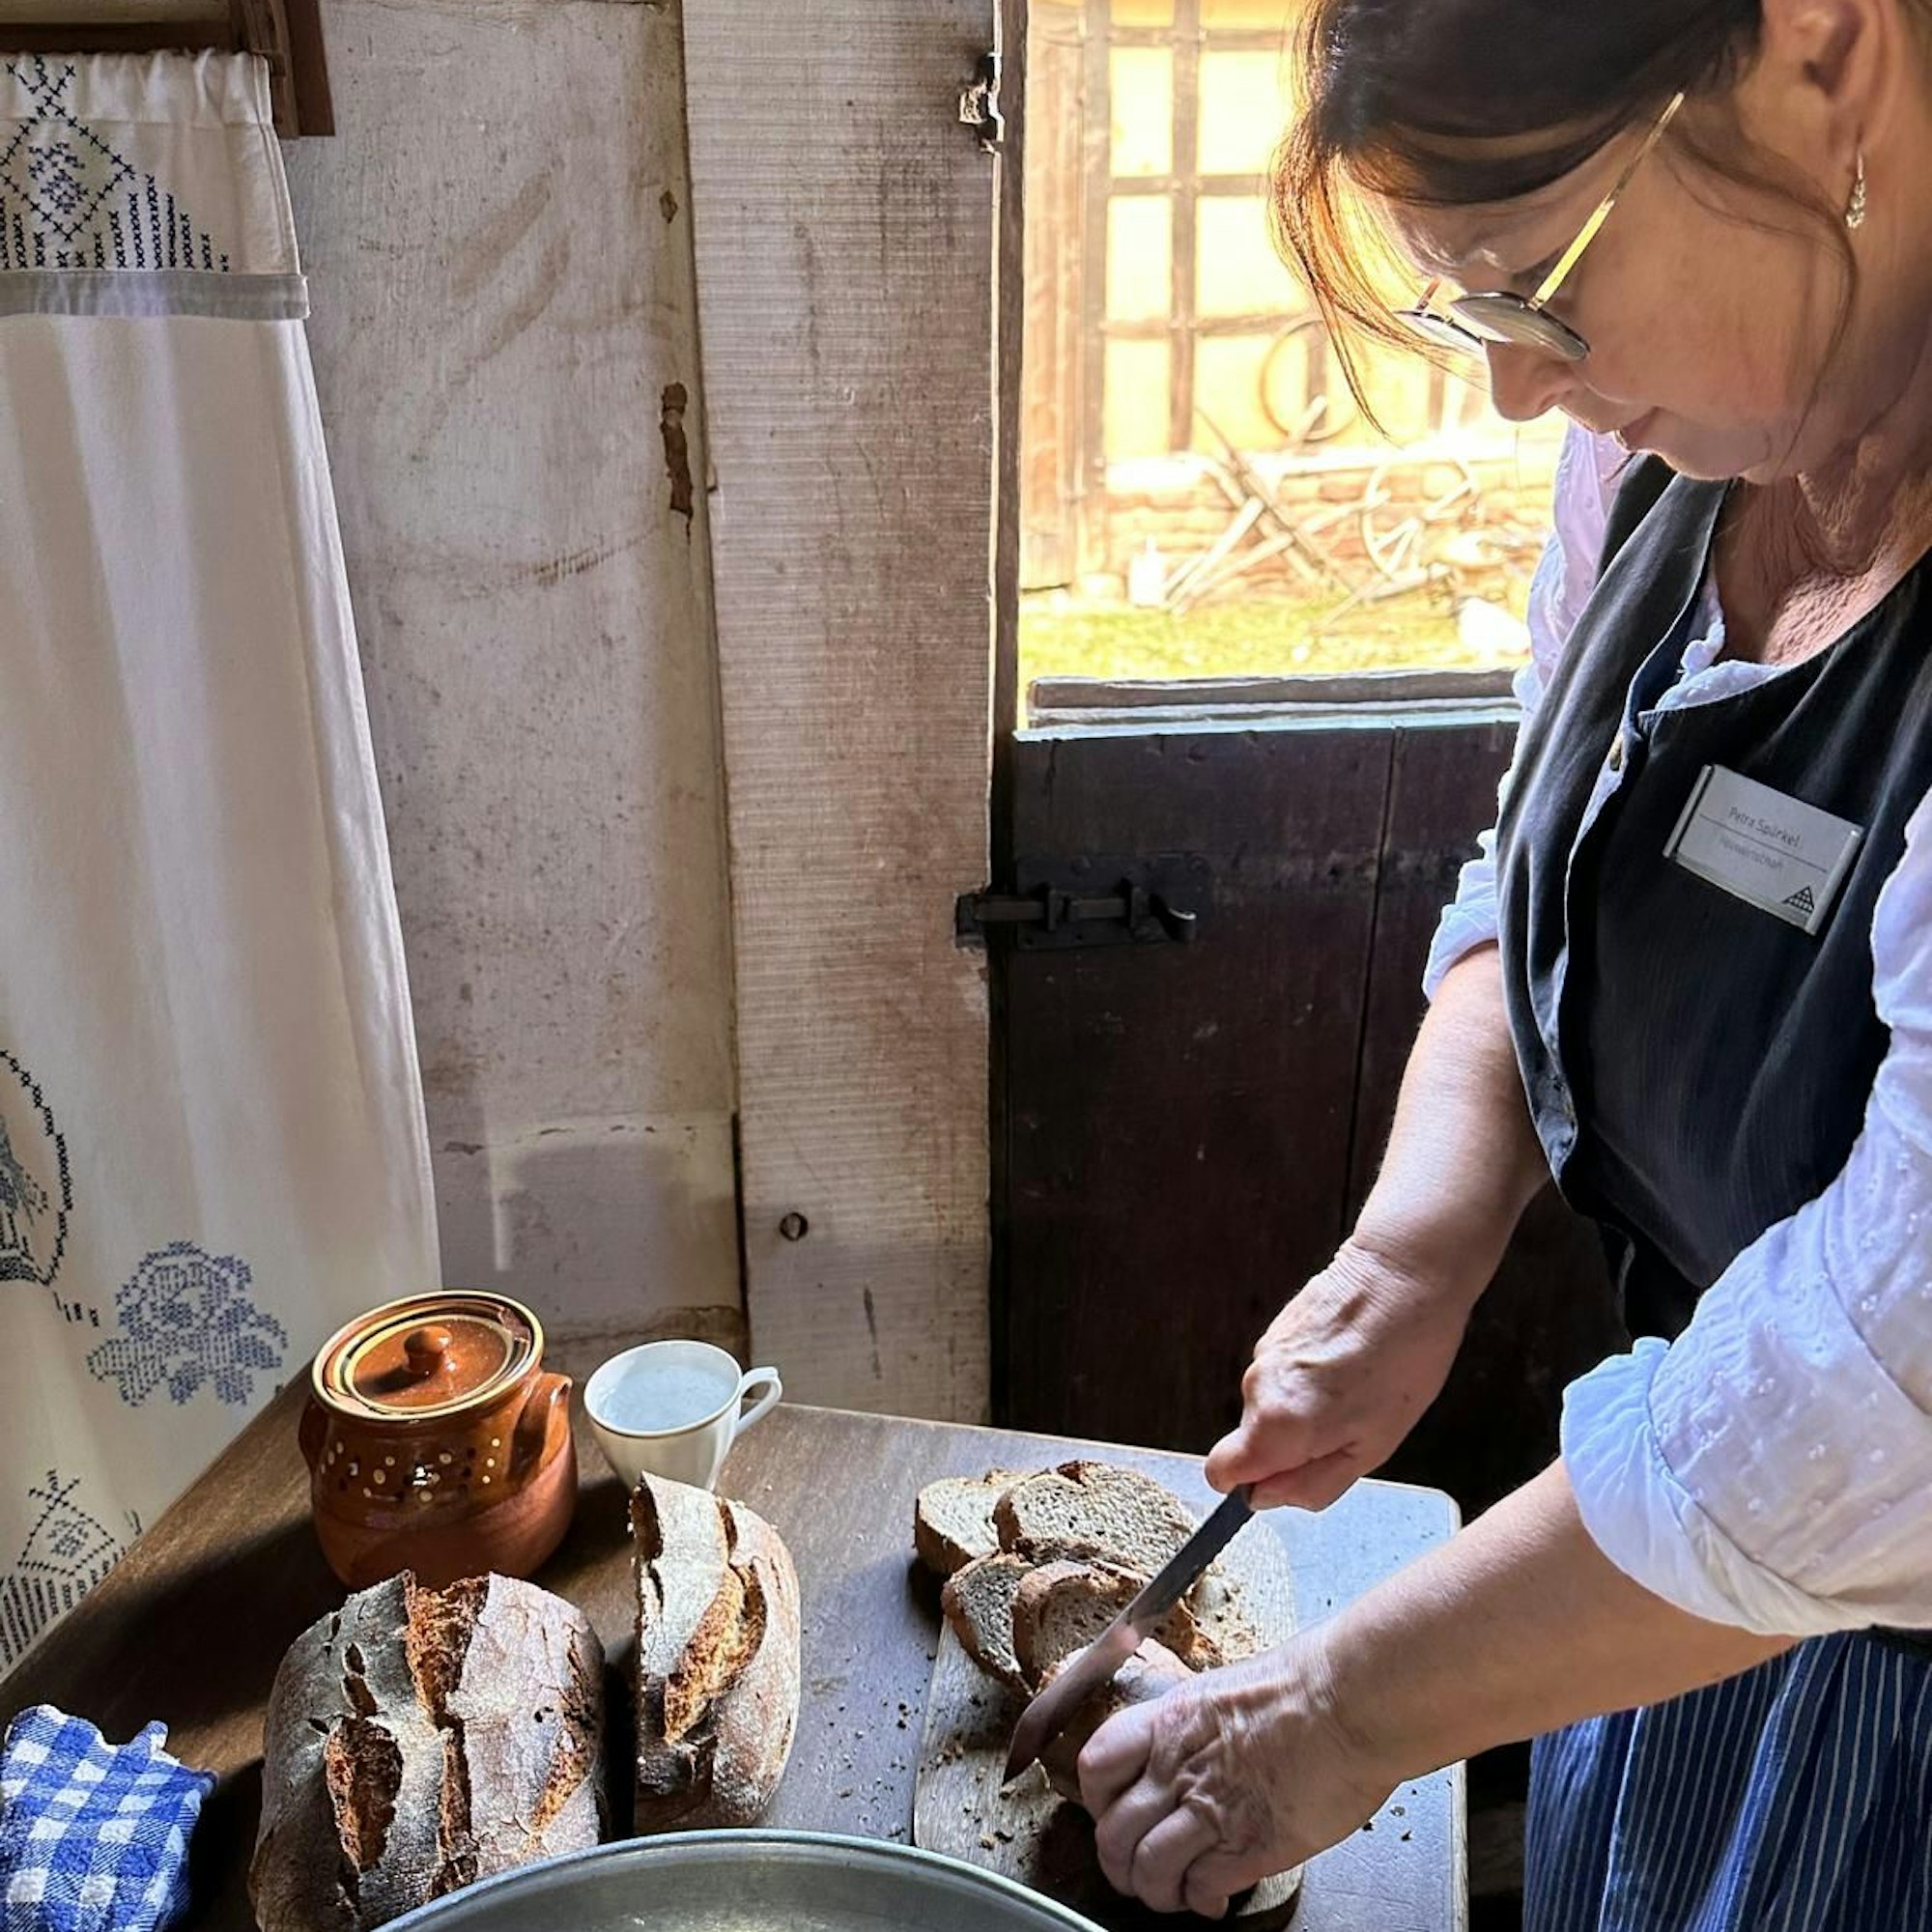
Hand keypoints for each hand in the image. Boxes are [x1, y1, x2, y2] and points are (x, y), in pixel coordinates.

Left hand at [1079, 1633, 1398, 1917]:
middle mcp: (1179, 1766)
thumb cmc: (1305, 1684)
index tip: (1111, 1808)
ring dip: (1154, 1891)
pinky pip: (1200, 1887)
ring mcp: (1212, 1809)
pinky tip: (1211, 1899)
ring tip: (1171, 1893)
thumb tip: (1192, 1749)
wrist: (1350, 1700)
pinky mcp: (1249, 1846)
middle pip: (1114, 1832)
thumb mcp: (1227, 1691)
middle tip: (1133, 1869)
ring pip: (1148, 1869)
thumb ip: (1199, 1727)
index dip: (1097, 1798)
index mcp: (1170, 1721)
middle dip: (1119, 1862)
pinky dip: (1199, 1902)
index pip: (1097, 1765)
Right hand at [1206, 1241, 1475, 1510]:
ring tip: (1358, 1388)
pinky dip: (1309, 1377)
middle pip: (1253, 1439)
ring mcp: (1264, 1353)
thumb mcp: (1372, 1448)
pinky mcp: (1277, 1329)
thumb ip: (1313, 1484)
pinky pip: (1284, 1374)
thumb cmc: (1401, 1362)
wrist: (1402, 1275)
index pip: (1220, 1473)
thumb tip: (1265, 1498)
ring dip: (1305, 1407)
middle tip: (1349, 1426)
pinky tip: (1350, 1360)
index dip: (1250, 1484)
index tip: (1289, 1475)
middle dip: (1292, 1445)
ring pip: (1272, 1405)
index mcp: (1276, 1424)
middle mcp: (1257, 1387)